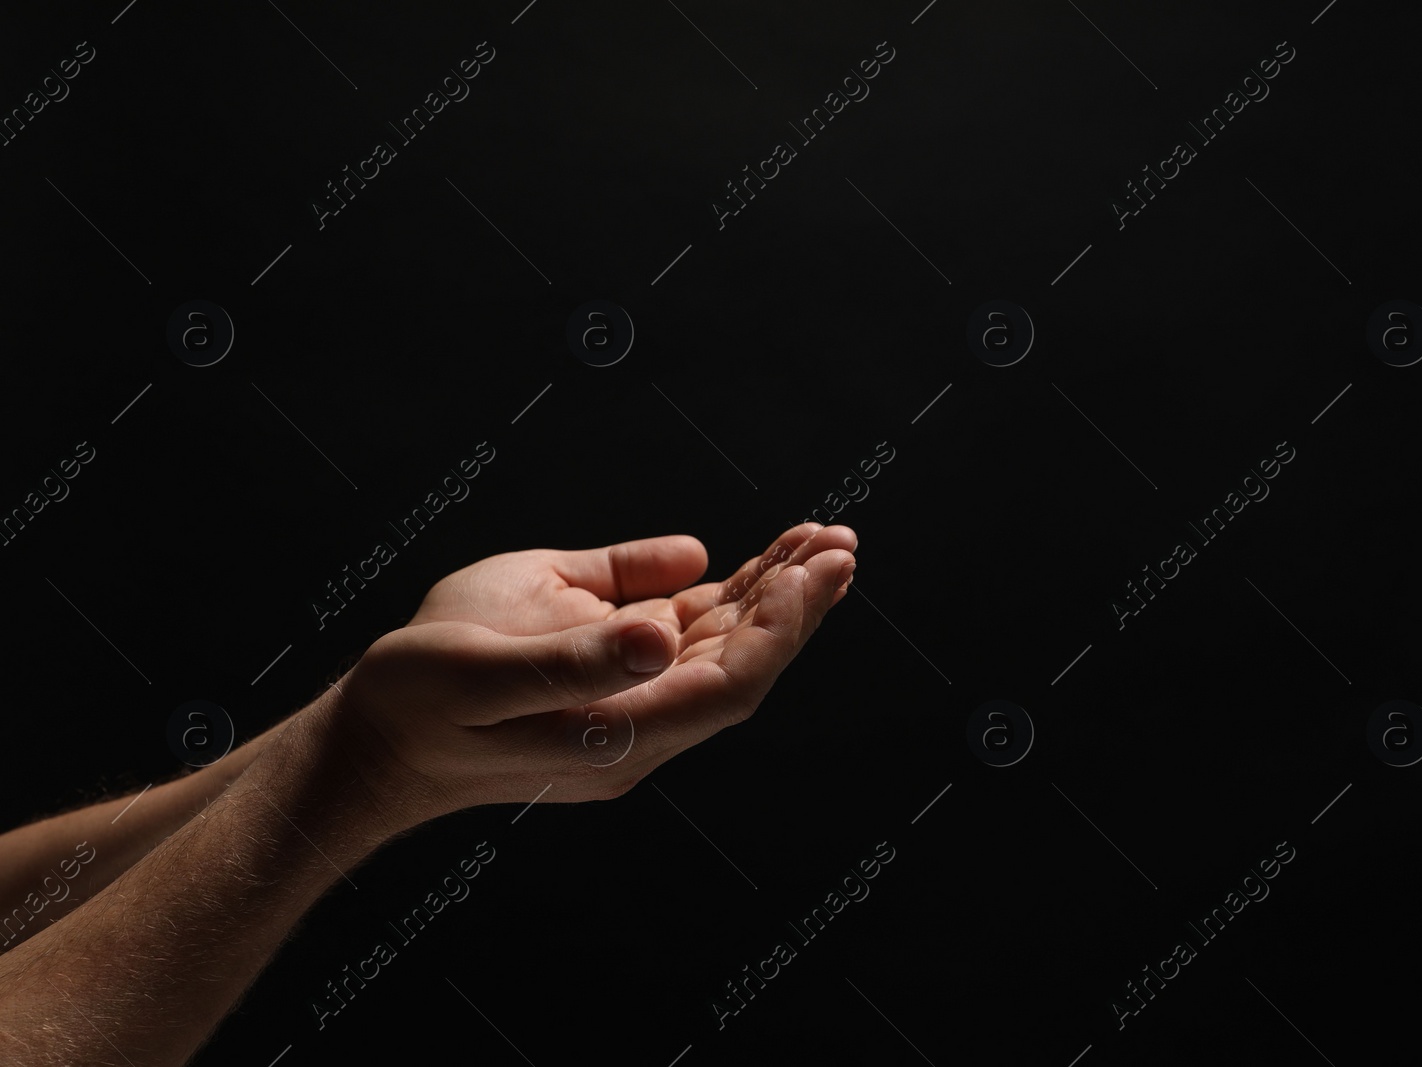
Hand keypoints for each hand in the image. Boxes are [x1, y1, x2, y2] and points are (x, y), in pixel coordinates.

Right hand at [326, 523, 856, 830]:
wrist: (371, 743)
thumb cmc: (414, 700)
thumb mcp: (478, 667)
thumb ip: (574, 655)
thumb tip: (661, 631)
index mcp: (614, 735)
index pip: (728, 685)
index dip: (780, 629)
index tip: (819, 568)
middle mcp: (636, 729)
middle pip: (740, 665)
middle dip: (795, 603)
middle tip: (840, 542)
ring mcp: (626, 706)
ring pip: (718, 649)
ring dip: (769, 596)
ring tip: (818, 542)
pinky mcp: (610, 680)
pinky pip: (682, 638)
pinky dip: (723, 599)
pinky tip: (754, 564)